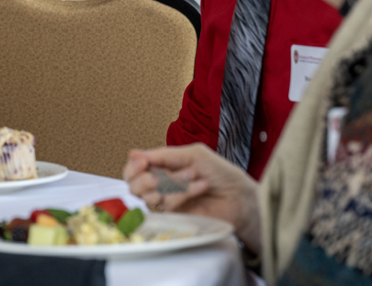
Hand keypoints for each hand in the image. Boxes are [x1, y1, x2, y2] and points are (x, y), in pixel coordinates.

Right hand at [123, 144, 260, 253]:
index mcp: (161, 166)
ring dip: (170, 183)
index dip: (134, 165)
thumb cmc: (219, 172)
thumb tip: (133, 153)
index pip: (133, 167)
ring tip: (191, 176)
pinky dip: (182, 193)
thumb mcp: (192, 154)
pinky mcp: (175, 218)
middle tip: (158, 176)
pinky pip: (167, 206)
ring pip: (148, 196)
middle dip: (144, 179)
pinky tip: (199, 187)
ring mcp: (167, 202)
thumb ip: (163, 155)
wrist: (239, 195)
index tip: (143, 162)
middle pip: (133, 185)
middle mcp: (160, 184)